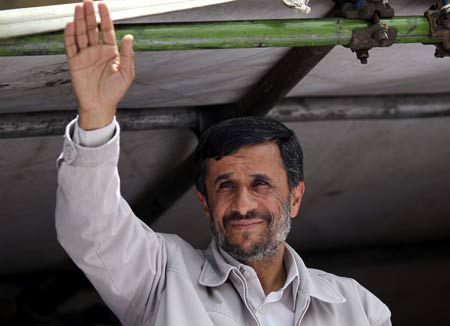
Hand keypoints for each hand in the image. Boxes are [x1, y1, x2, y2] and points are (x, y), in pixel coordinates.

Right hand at [64, 0, 134, 129]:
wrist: (101, 105)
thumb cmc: (115, 91)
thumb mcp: (126, 73)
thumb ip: (128, 54)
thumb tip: (129, 36)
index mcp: (110, 52)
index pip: (106, 31)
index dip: (104, 18)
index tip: (102, 5)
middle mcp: (97, 51)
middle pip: (92, 29)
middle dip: (90, 15)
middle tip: (87, 2)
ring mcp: (85, 55)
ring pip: (81, 34)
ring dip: (79, 21)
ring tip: (78, 8)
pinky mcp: (74, 62)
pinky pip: (71, 46)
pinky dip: (69, 36)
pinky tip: (70, 25)